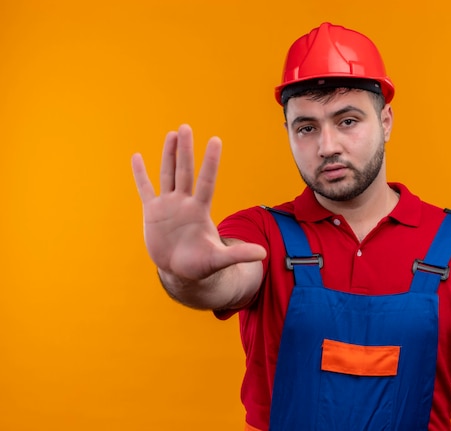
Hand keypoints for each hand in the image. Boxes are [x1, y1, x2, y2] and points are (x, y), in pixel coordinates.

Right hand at [131, 124, 265, 281]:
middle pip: (185, 171)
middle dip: (185, 150)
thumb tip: (263, 255)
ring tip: (172, 134)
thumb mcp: (219, 260)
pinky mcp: (152, 212)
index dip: (210, 162)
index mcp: (200, 211)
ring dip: (168, 155)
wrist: (180, 271)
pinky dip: (140, 174)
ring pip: (168, 174)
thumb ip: (238, 255)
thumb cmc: (201, 265)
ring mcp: (168, 205)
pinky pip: (146, 189)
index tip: (215, 140)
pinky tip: (137, 157)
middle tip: (185, 127)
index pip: (206, 181)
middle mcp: (184, 203)